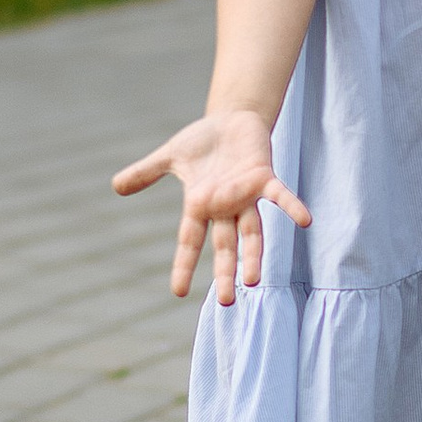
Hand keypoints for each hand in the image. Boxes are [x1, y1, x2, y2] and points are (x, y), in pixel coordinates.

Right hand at [113, 107, 310, 303]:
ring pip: (252, 232)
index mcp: (200, 206)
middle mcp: (225, 208)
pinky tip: (305, 221)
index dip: (184, 266)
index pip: (190, 241)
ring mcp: (246, 196)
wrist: (233, 119)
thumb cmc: (203, 142)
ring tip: (254, 282)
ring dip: (253, 255)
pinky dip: (292, 207)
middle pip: (224, 247)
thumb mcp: (170, 157)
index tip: (178, 292)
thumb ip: (146, 173)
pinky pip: (280, 196)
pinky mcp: (264, 178)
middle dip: (225, 273)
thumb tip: (116, 186)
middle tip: (226, 302)